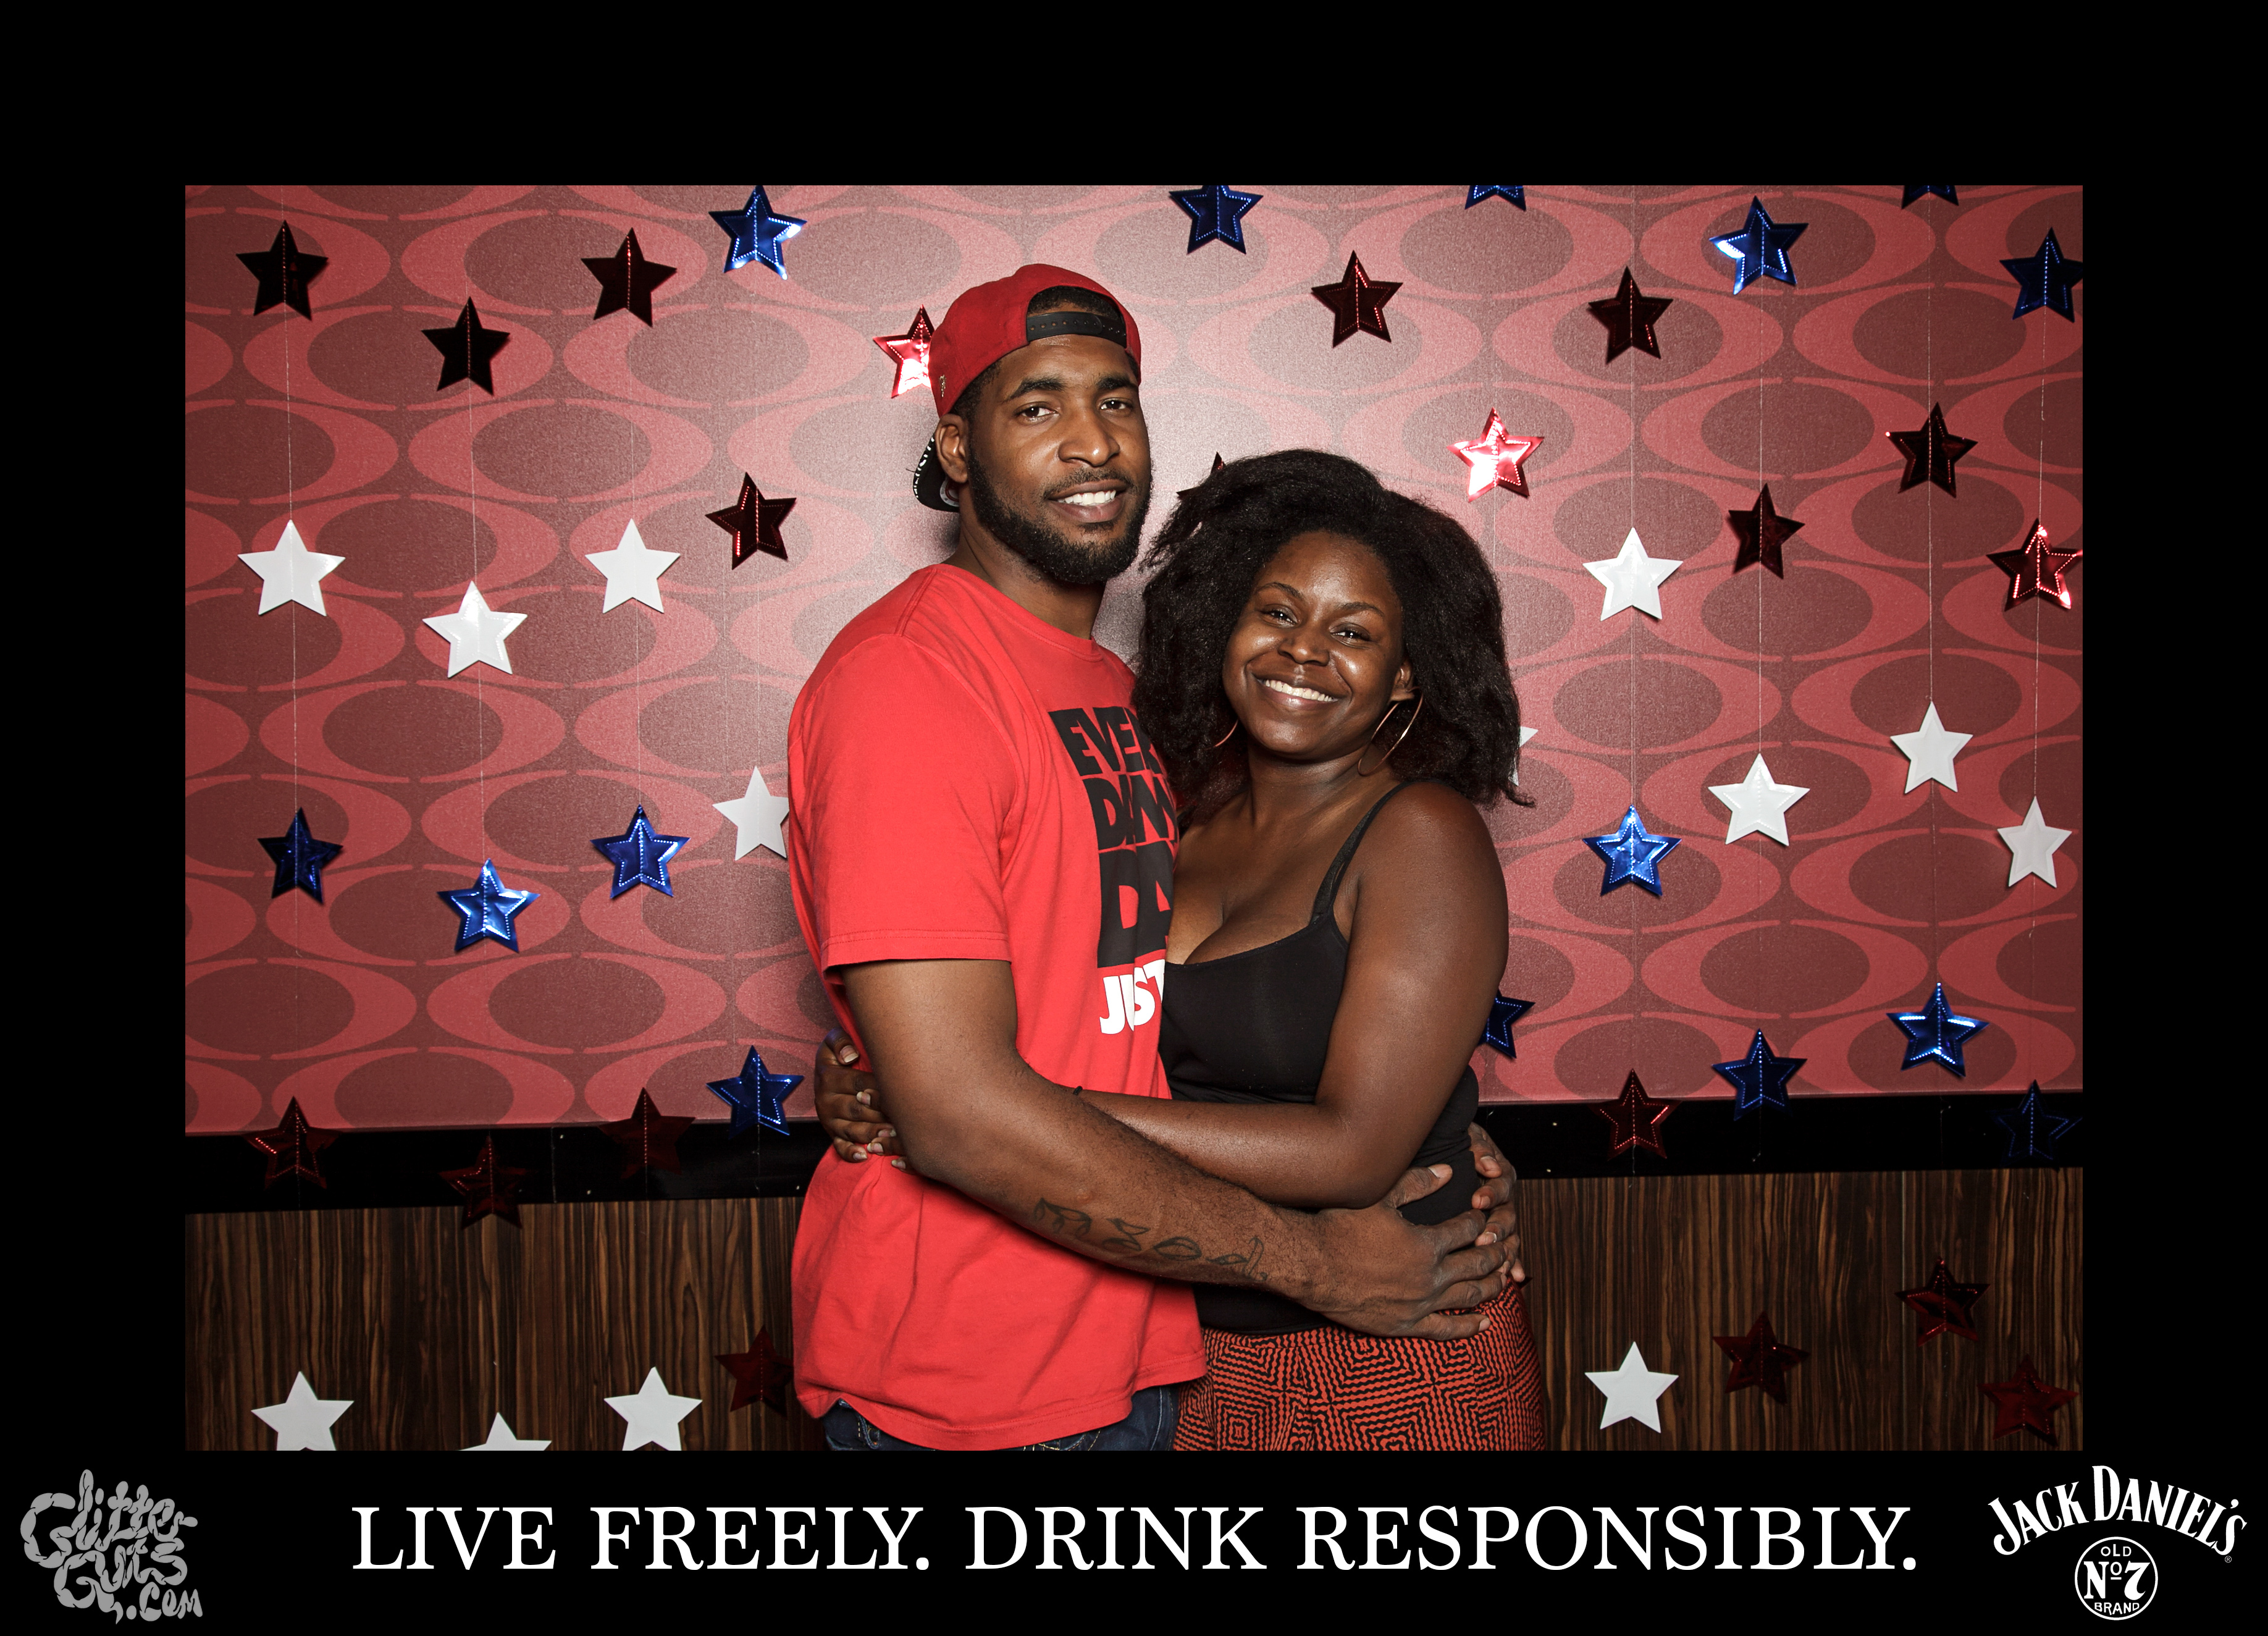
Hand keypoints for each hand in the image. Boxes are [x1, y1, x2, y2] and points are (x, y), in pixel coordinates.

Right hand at [813, 1028, 899, 1164]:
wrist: (823, 1072)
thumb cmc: (837, 1056)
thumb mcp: (832, 1041)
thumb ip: (840, 1041)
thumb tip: (850, 1055)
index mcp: (829, 1078)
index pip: (858, 1084)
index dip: (878, 1090)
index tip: (898, 1094)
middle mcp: (827, 1101)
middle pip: (857, 1110)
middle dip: (880, 1116)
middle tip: (902, 1121)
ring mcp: (829, 1120)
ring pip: (852, 1130)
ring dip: (872, 1135)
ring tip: (892, 1137)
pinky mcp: (831, 1133)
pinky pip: (839, 1147)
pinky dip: (850, 1153)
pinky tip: (864, 1156)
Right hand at [1299, 1164, 1509, 1339]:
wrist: (1312, 1267)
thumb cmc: (1341, 1228)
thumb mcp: (1380, 1197)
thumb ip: (1417, 1182)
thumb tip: (1449, 1171)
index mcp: (1427, 1244)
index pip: (1468, 1230)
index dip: (1479, 1220)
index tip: (1483, 1215)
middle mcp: (1430, 1276)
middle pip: (1477, 1263)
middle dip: (1496, 1251)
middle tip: (1506, 1244)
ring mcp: (1420, 1303)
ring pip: (1470, 1296)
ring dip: (1491, 1285)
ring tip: (1504, 1277)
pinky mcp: (1406, 1325)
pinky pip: (1446, 1330)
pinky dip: (1469, 1327)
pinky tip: (1485, 1323)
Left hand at [1465, 1121, 1525, 1284]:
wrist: (1453, 1148)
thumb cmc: (1459, 1140)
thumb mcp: (1469, 1136)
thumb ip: (1480, 1147)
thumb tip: (1491, 1165)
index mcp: (1499, 1173)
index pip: (1501, 1184)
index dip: (1491, 1193)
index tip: (1477, 1200)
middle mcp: (1504, 1196)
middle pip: (1507, 1214)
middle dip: (1497, 1228)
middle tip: (1484, 1238)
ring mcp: (1503, 1215)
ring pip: (1509, 1234)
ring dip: (1505, 1249)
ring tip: (1499, 1265)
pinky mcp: (1498, 1232)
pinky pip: (1508, 1249)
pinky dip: (1513, 1263)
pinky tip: (1516, 1277)